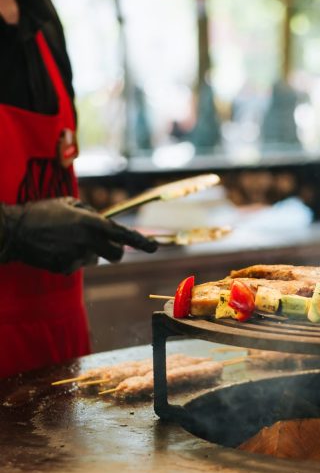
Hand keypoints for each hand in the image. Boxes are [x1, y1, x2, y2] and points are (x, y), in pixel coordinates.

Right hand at [0, 197, 157, 273]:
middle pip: (116, 255)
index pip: (123, 235)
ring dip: (86, 251)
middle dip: (113, 250)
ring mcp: (77, 257)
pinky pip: (76, 265)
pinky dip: (69, 258)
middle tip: (102, 243)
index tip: (154, 247)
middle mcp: (88, 242)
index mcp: (91, 223)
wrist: (14, 230)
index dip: (140, 241)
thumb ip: (90, 213)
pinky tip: (55, 249)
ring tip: (65, 240)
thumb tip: (103, 221)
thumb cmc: (42, 212)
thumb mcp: (68, 204)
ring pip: (93, 258)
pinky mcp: (66, 269)